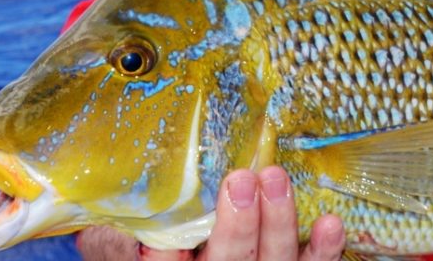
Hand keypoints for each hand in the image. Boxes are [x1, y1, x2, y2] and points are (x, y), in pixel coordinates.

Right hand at [76, 166, 345, 260]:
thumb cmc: (158, 256)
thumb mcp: (121, 252)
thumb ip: (110, 240)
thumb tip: (101, 222)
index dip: (167, 250)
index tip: (167, 218)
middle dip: (238, 227)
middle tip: (243, 180)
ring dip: (280, 223)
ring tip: (276, 178)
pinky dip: (324, 250)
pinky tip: (330, 223)